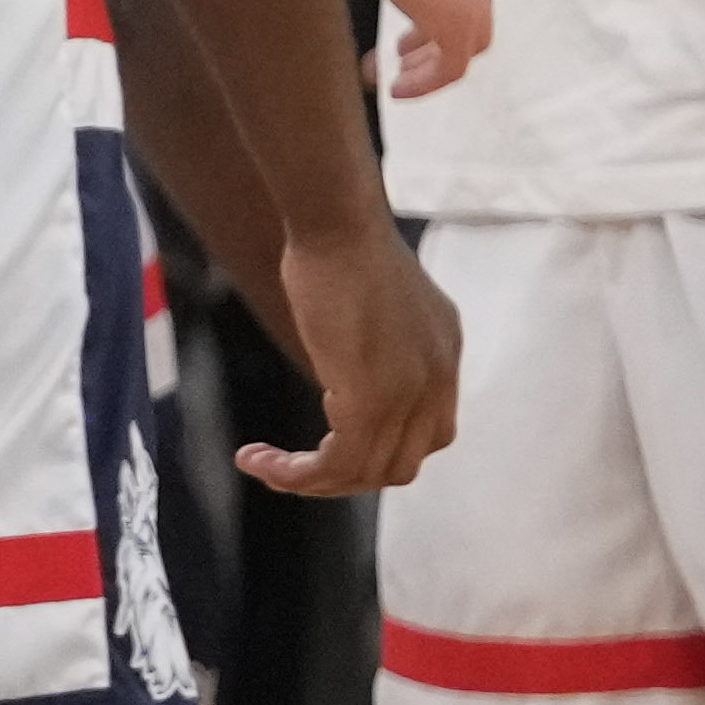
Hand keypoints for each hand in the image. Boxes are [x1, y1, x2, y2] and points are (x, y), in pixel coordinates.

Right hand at [236, 221, 457, 494]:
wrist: (336, 223)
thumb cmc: (339, 241)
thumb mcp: (377, 298)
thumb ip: (378, 341)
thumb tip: (349, 362)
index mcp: (444, 355)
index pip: (429, 433)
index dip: (381, 448)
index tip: (330, 438)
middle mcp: (437, 382)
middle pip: (401, 464)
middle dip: (345, 475)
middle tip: (296, 468)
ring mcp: (409, 395)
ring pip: (367, 472)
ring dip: (312, 481)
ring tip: (264, 467)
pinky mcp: (370, 402)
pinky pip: (337, 463)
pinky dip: (298, 473)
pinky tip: (261, 460)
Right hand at [354, 0, 494, 97]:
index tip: (409, 5)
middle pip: (471, 12)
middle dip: (436, 32)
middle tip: (406, 50)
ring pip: (466, 44)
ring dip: (431, 61)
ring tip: (399, 75)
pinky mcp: (459, 24)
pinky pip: (450, 69)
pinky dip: (426, 82)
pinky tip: (396, 90)